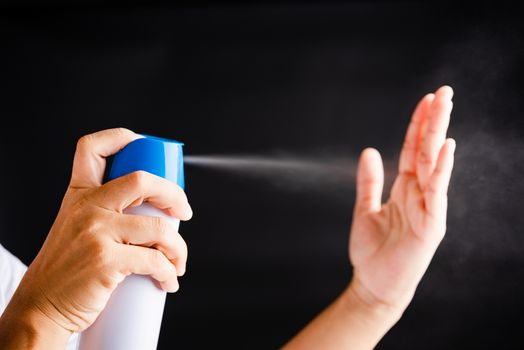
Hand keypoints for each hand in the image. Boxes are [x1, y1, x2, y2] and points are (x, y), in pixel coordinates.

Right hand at [0, 128, 192, 346]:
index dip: (122, 138)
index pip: (93, 148)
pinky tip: (168, 280)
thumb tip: (152, 211)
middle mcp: (86, 206)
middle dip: (174, 194)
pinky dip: (169, 272)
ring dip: (179, 248)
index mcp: (78, 194)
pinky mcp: (105, 260)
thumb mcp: (75, 227)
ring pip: (158, 227)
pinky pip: (154, 260)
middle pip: (142, 180)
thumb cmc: (66, 270)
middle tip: (184, 212)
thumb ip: (102, 212)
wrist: (41, 306)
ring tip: (178, 262)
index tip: (148, 148)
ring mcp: (96, 231)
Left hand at [348, 86, 454, 310]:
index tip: (425, 99)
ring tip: (445, 106)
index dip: (418, 124)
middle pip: (427, 150)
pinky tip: (445, 148)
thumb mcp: (365, 209)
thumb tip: (370, 150)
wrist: (374, 285)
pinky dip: (441, 170)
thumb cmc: (372, 252)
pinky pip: (437, 193)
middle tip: (444, 91)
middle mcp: (420, 194)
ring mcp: (428, 208)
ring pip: (434, 164)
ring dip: (439, 134)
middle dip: (435, 120)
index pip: (413, 149)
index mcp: (405, 189)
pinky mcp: (431, 225)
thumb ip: (369, 182)